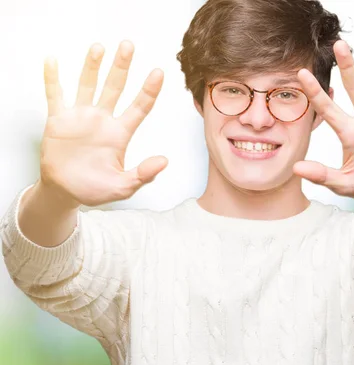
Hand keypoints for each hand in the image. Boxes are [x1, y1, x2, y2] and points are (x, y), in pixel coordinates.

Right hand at [40, 40, 166, 207]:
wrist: (65, 192)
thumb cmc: (95, 189)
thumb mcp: (123, 187)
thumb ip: (143, 175)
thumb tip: (164, 161)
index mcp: (121, 134)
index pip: (139, 107)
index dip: (149, 90)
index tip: (159, 73)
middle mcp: (103, 120)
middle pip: (115, 87)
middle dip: (122, 67)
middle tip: (128, 45)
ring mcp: (80, 117)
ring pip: (88, 85)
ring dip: (93, 66)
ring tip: (99, 47)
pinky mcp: (58, 121)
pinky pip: (55, 95)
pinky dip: (53, 79)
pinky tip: (53, 61)